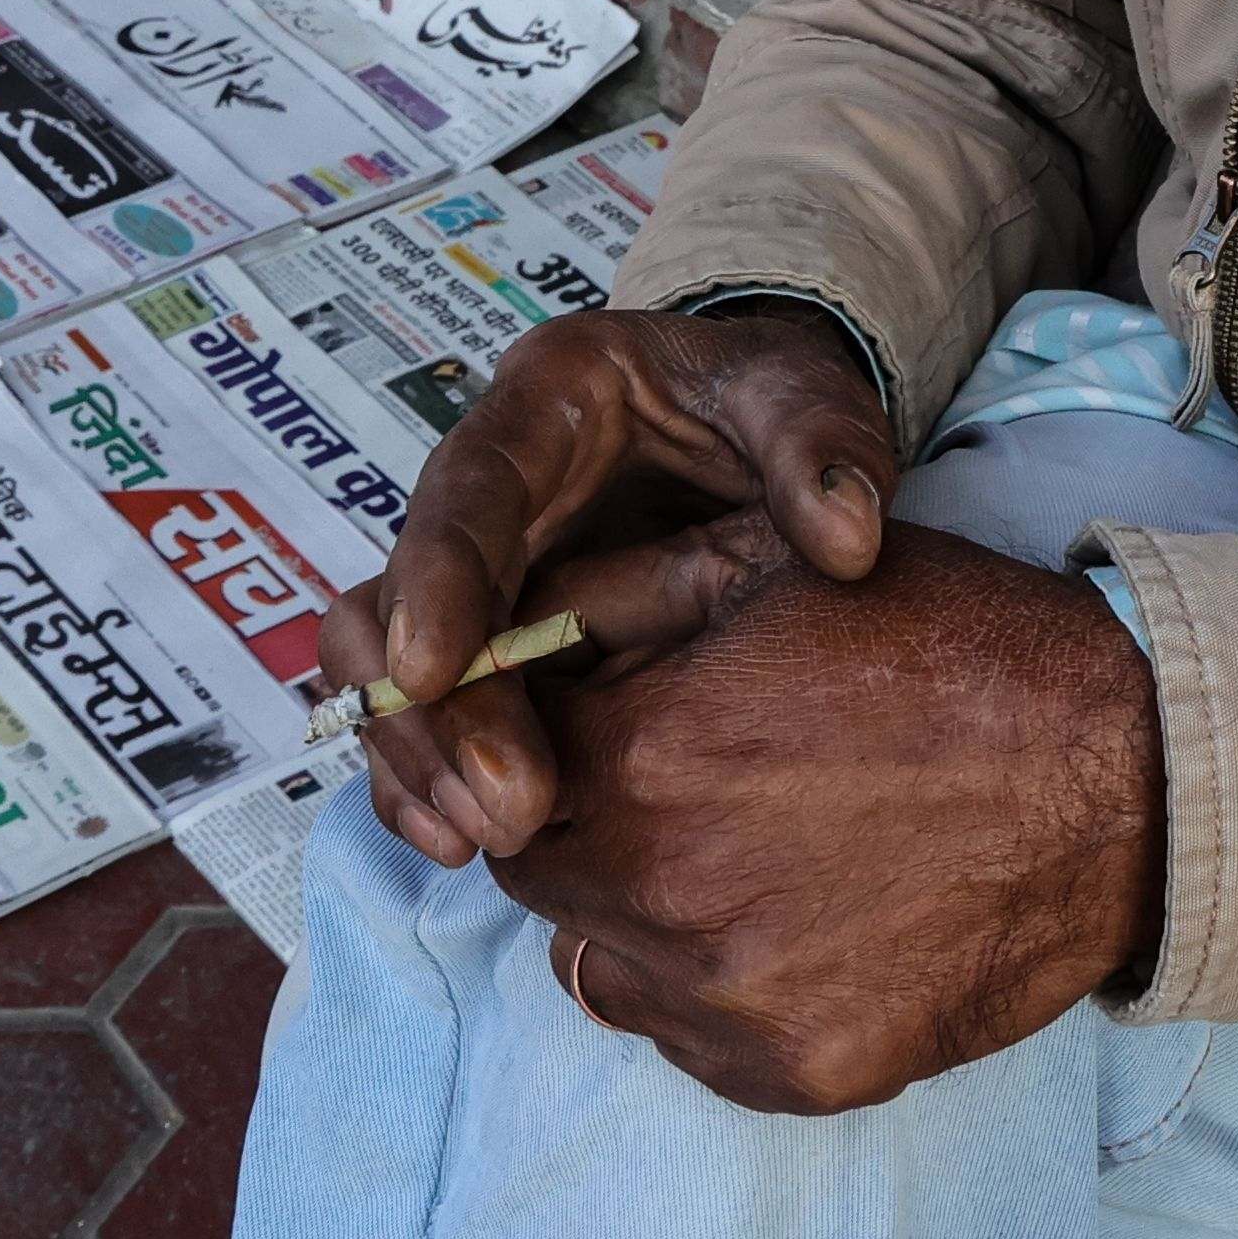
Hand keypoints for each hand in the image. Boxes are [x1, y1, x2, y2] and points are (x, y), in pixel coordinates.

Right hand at [334, 304, 895, 868]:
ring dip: (420, 757)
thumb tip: (846, 538)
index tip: (432, 668)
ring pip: (391, 666)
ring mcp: (481, 569)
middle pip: (403, 596)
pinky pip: (427, 713)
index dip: (435, 577)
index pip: (467, 487)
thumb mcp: (805, 394)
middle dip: (437, 710)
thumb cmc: (774, 401)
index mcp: (548, 402)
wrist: (767, 427)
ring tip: (483, 841)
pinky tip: (460, 844)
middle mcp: (489, 487)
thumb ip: (821, 446)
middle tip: (506, 810)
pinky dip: (428, 777)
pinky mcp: (494, 640)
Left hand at [490, 515, 1164, 1114]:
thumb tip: (498, 635)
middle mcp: (662, 898)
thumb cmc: (951, 646)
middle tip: (672, 780)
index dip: (533, 736)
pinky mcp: (793, 1073)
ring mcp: (728, 1004)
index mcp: (641, 759)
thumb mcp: (769, 561)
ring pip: (601, 964)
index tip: (588, 723)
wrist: (1128, 780)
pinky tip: (799, 915)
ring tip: (747, 847)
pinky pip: (690, 1039)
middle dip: (576, 821)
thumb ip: (607, 595)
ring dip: (638, 911)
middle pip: (535, 872)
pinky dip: (715, 986)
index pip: (494, 764)